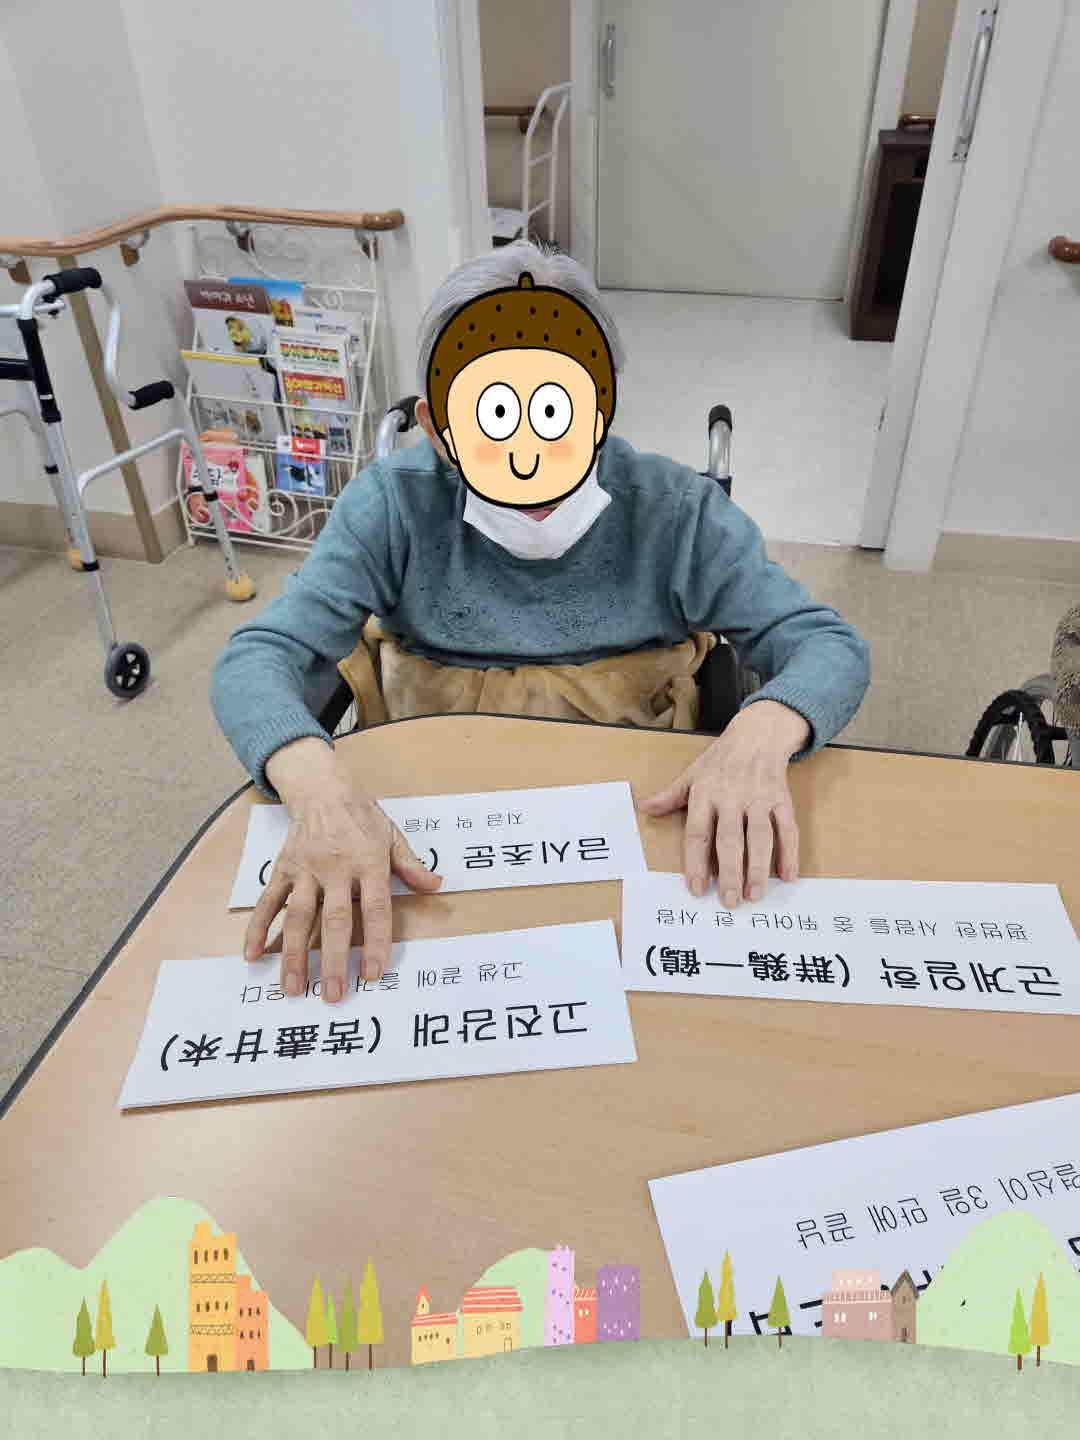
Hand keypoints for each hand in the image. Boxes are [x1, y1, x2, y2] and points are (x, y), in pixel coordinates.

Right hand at [245, 738, 442, 1001]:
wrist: (322, 788)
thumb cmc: (361, 817)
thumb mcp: (392, 836)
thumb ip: (411, 865)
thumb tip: (436, 886)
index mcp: (368, 862)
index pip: (375, 908)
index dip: (376, 942)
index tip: (373, 973)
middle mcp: (336, 868)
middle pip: (335, 920)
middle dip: (333, 960)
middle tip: (332, 995)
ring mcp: (306, 869)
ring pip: (298, 916)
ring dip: (294, 954)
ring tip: (293, 988)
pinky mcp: (283, 868)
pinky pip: (268, 901)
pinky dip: (258, 928)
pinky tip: (253, 955)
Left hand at [639, 700, 809, 906]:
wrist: (758, 733)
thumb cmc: (721, 759)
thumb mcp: (692, 774)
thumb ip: (670, 796)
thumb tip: (644, 808)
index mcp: (705, 793)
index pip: (698, 833)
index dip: (696, 863)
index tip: (696, 889)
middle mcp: (732, 797)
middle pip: (730, 840)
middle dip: (729, 873)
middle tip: (729, 902)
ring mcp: (759, 798)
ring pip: (759, 837)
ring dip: (759, 868)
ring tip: (755, 895)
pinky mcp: (782, 798)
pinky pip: (787, 828)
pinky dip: (790, 852)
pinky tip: (789, 875)